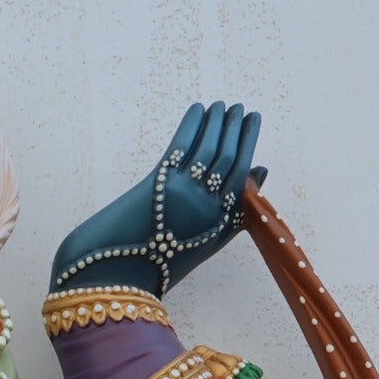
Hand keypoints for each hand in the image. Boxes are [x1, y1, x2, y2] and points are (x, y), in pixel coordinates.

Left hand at [49, 102, 263, 299]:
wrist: (118, 273)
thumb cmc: (163, 258)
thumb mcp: (209, 240)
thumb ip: (237, 210)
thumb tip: (261, 169)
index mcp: (221, 222)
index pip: (243, 173)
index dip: (249, 142)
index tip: (253, 119)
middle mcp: (207, 207)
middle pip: (228, 156)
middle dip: (235, 126)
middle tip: (236, 107)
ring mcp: (184, 194)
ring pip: (208, 147)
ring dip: (216, 121)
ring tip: (219, 105)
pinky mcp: (160, 184)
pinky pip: (182, 145)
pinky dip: (192, 124)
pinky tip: (197, 110)